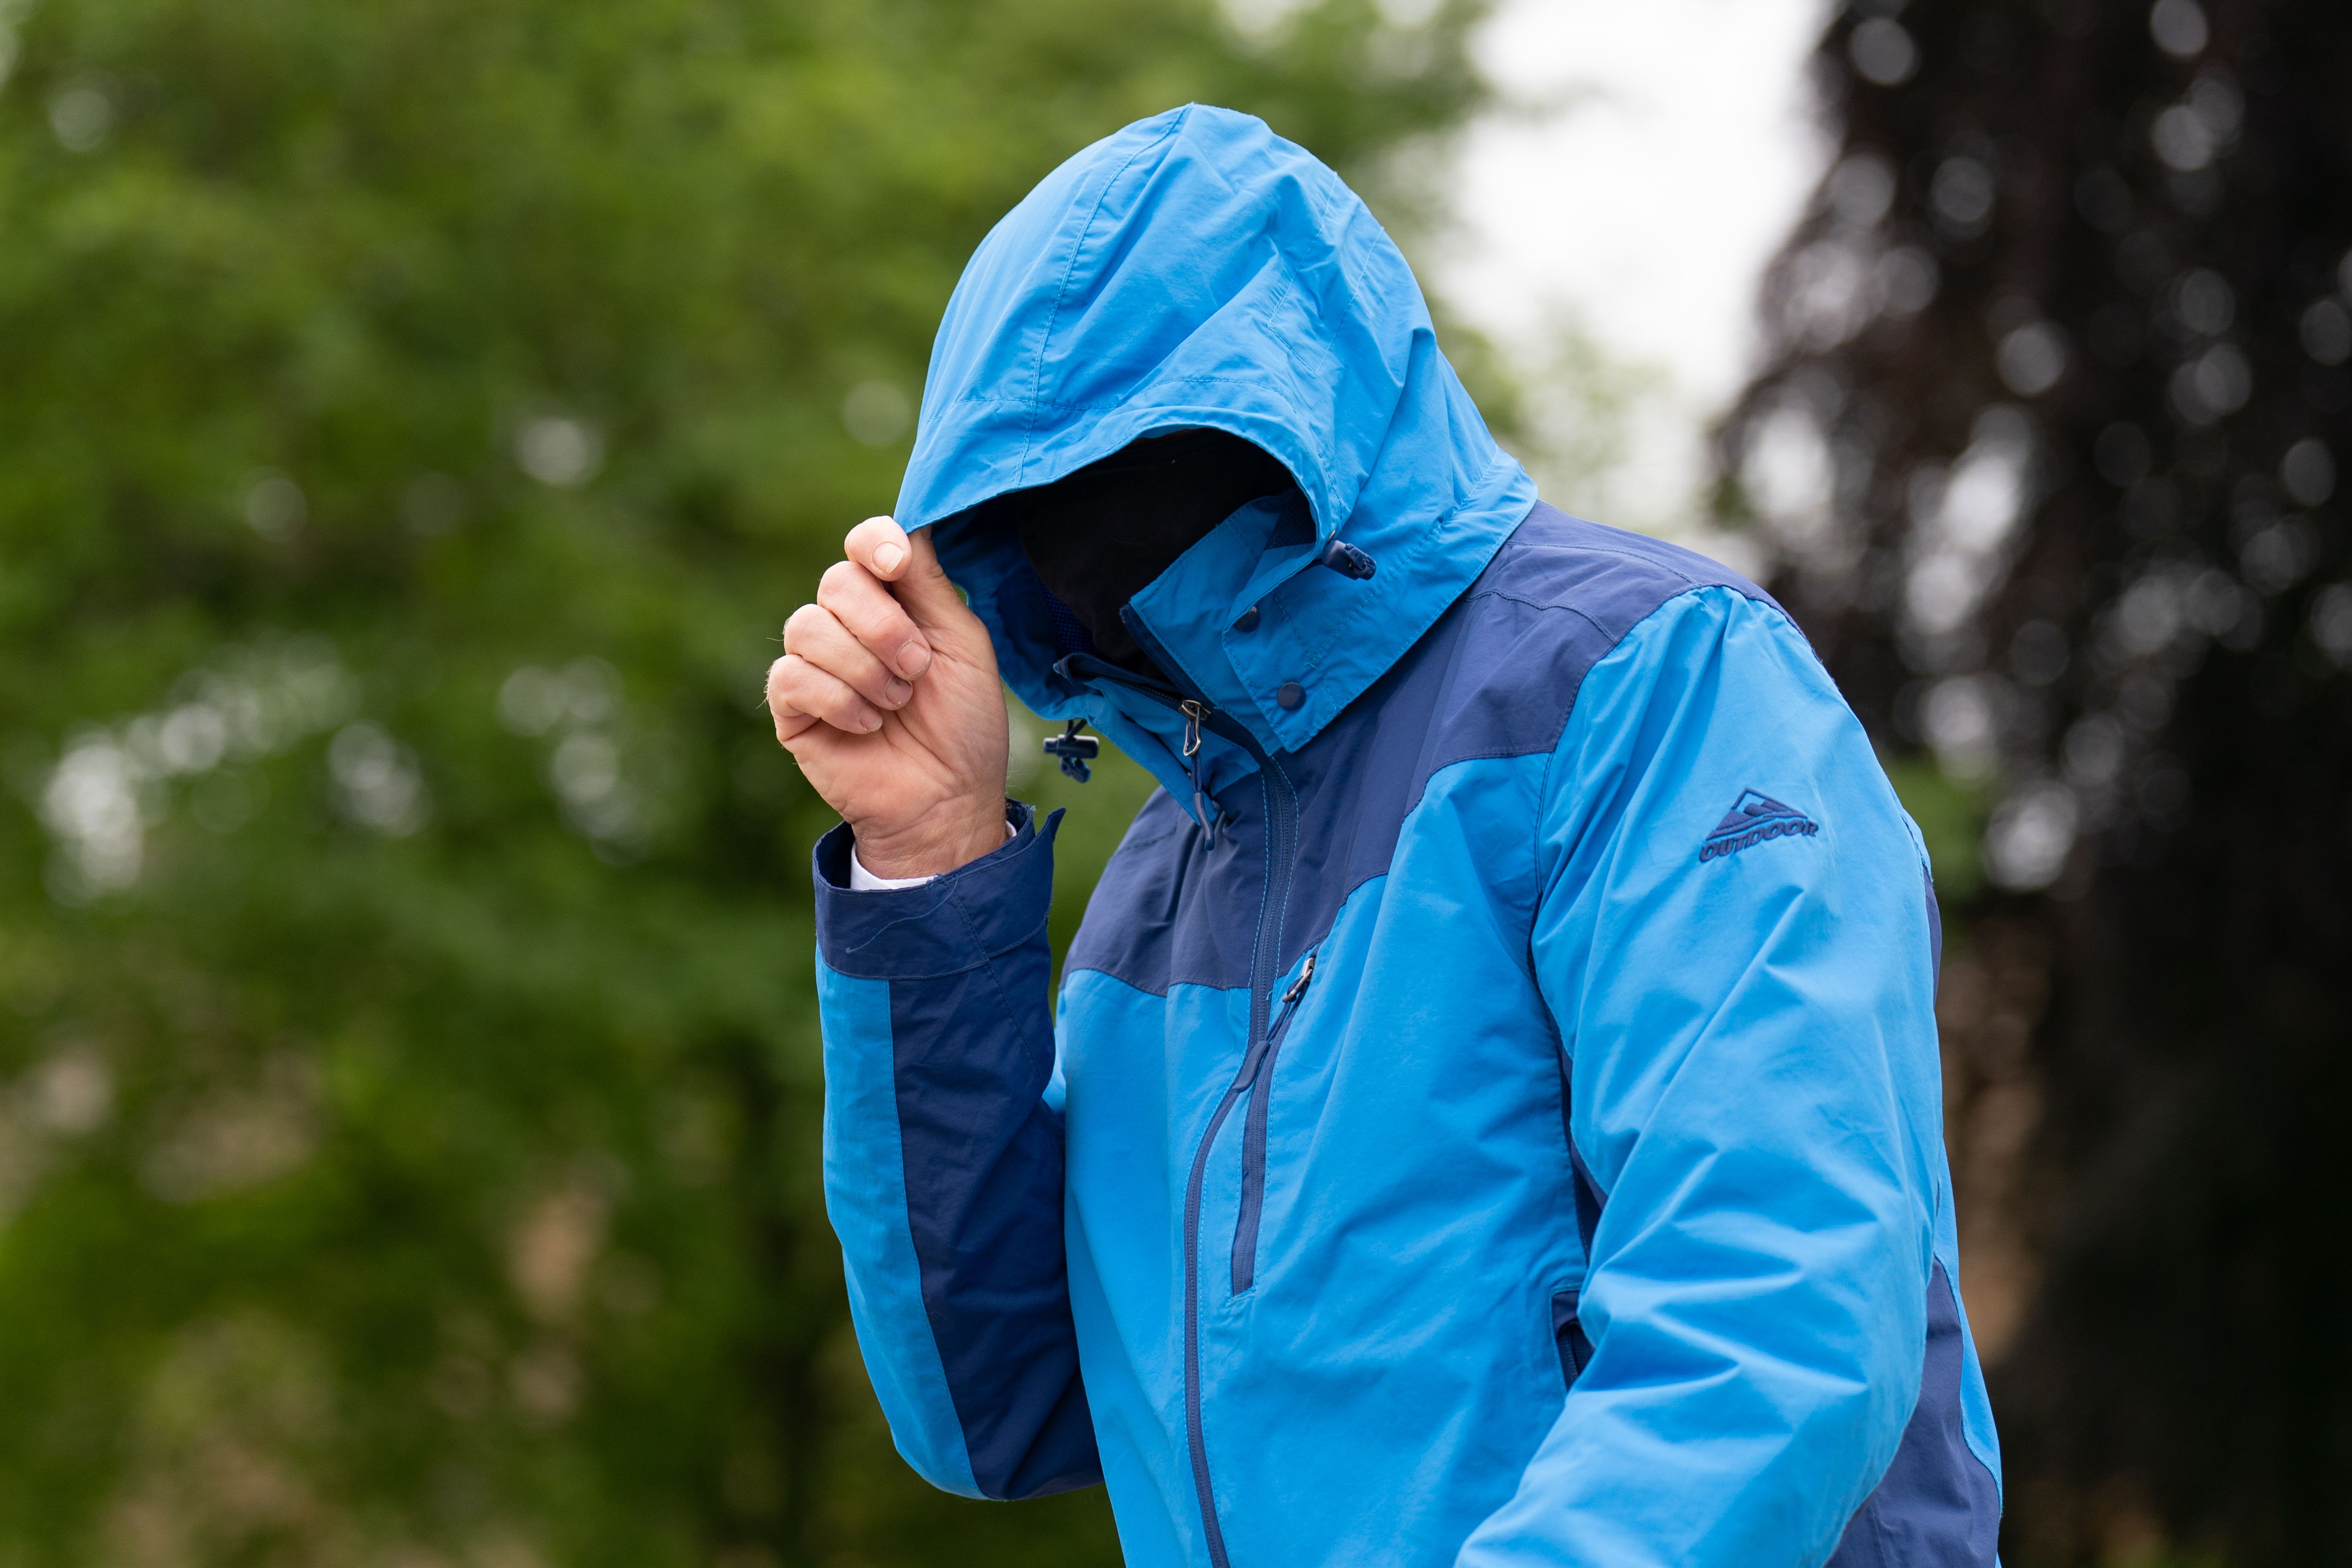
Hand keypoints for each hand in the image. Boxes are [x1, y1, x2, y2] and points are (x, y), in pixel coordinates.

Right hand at [767, 517, 1009, 878]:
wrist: (948, 799)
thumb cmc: (964, 724)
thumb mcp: (963, 644)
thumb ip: (932, 585)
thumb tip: (913, 522)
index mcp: (892, 602)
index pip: (863, 544)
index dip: (874, 543)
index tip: (895, 564)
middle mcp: (847, 625)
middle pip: (836, 581)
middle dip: (884, 626)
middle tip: (916, 670)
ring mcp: (814, 664)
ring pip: (808, 626)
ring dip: (865, 669)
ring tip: (896, 704)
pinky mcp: (791, 706)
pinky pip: (793, 676)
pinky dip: (839, 700)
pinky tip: (868, 726)